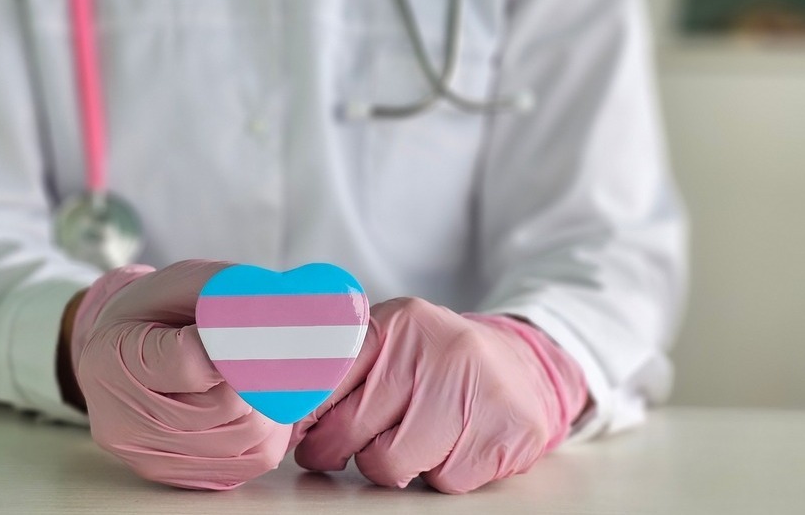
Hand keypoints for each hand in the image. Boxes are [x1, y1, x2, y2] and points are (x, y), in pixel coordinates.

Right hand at [70, 260, 290, 489]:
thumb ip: (226, 294)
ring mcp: (151, 457)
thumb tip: (288, 311)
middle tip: (266, 347)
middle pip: (223, 405)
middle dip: (257, 373)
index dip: (232, 343)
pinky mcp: (180, 477)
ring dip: (270, 402)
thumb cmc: (154, 312)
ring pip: (245, 438)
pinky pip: (249, 462)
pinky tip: (261, 402)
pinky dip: (271, 430)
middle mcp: (123, 422)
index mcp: (111, 361)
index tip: (244, 326)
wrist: (120, 352)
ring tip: (264, 372)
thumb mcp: (180, 283)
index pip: (190, 363)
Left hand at [293, 298, 586, 493]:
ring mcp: (477, 390)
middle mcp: (439, 349)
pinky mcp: (507, 431)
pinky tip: (448, 447)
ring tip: (408, 441)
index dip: (301, 415)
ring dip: (392, 465)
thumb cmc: (437, 362)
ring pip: (393, 463)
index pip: (326, 376)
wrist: (523, 367)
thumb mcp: (391, 343)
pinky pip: (442, 481)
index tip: (290, 433)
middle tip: (340, 450)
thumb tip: (281, 410)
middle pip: (352, 428)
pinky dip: (439, 475)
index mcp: (400, 323)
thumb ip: (340, 367)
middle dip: (338, 449)